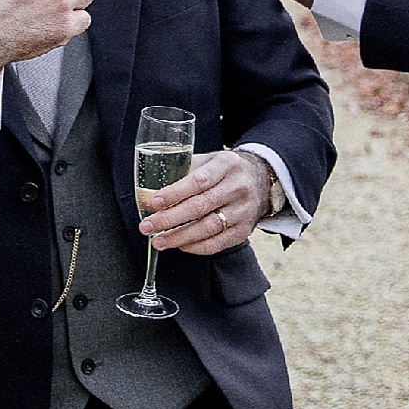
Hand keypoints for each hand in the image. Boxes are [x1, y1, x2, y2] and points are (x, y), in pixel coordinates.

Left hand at [140, 149, 270, 254]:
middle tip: (147, 226)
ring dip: (179, 237)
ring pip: (208, 228)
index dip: (175, 193)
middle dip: (169, 219)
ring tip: (158, 241)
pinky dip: (196, 247)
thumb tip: (148, 193)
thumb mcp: (209, 161)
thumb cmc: (224, 171)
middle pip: (200, 207)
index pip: (198, 180)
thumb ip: (183, 173)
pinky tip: (180, 245)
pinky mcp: (244, 230)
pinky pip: (217, 243)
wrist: (261, 180)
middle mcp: (238, 187)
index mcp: (227, 164)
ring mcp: (243, 211)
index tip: (154, 202)